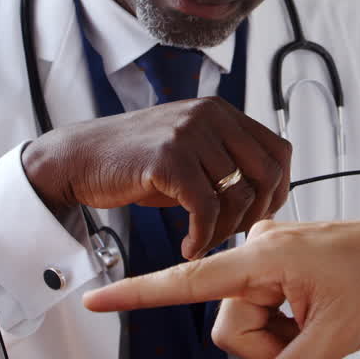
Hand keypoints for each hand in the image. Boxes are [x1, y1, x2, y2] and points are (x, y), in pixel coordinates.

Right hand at [21, 97, 291, 258]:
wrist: (80, 157)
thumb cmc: (136, 160)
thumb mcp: (190, 149)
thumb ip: (227, 161)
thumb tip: (269, 195)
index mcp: (221, 112)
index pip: (280, 150)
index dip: (279, 189)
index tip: (261, 214)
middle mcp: (210, 116)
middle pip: (268, 173)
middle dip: (257, 214)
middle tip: (233, 234)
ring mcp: (189, 134)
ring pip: (238, 195)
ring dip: (226, 231)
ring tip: (204, 243)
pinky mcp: (169, 159)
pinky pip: (206, 208)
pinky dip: (202, 236)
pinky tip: (188, 246)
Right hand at [82, 219, 359, 358]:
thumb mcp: (336, 338)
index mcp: (265, 255)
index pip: (189, 279)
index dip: (139, 293)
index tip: (94, 297)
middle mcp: (260, 249)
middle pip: (230, 325)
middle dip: (268, 347)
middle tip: (315, 335)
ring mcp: (272, 258)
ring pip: (248, 325)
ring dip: (283, 339)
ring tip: (324, 320)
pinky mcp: (283, 267)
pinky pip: (266, 312)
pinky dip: (290, 327)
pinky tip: (321, 312)